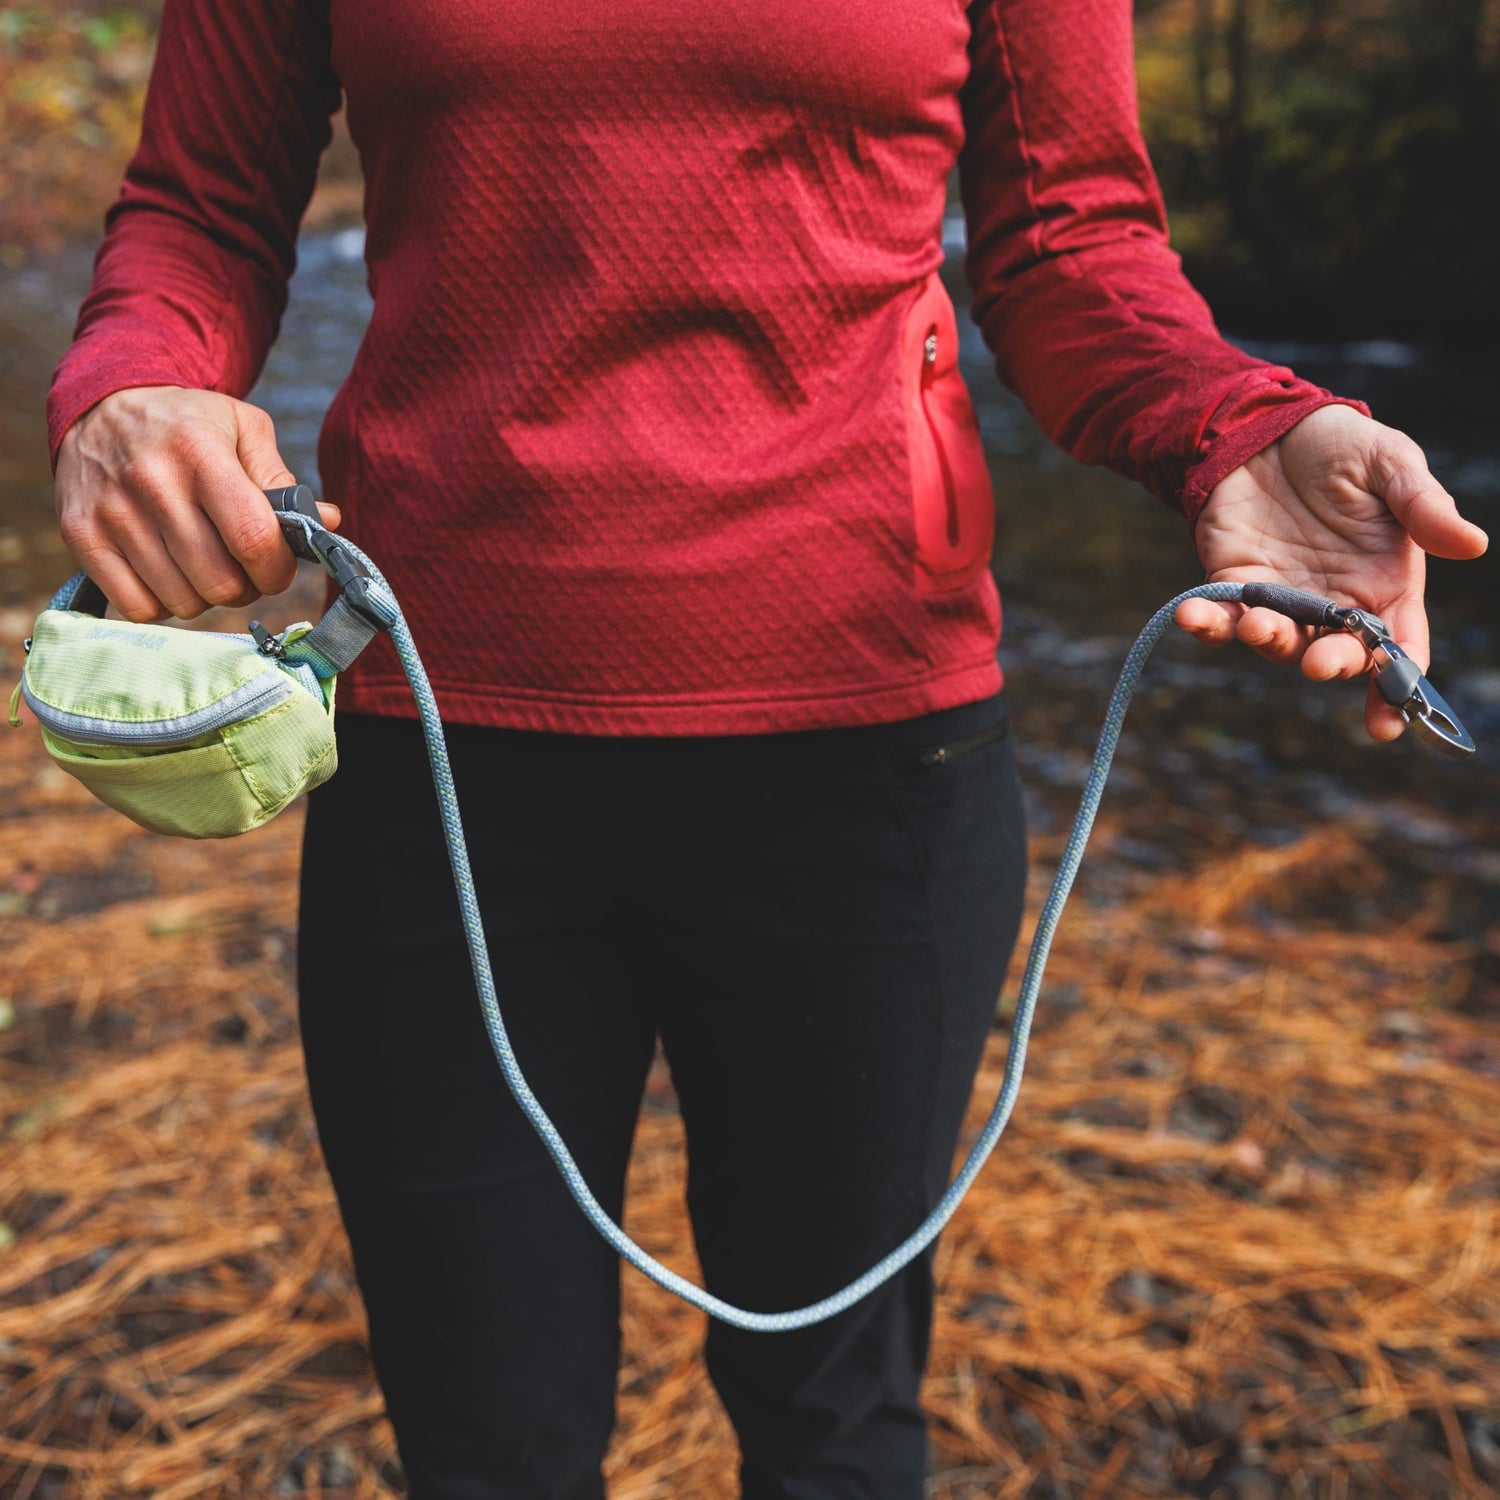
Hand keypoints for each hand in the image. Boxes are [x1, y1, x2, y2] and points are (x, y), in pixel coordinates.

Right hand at [54, 386, 340, 621]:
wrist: (101, 405)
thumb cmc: (188, 424)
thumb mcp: (242, 429)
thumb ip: (282, 480)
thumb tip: (329, 523)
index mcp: (200, 452)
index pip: (253, 538)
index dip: (277, 569)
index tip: (277, 566)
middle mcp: (151, 483)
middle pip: (221, 583)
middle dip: (246, 588)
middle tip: (242, 569)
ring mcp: (111, 512)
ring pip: (183, 602)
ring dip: (204, 597)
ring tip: (203, 566)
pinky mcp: (80, 536)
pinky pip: (137, 608)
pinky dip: (161, 604)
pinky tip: (168, 574)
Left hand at [1175, 404, 1487, 741]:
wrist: (1270, 426)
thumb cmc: (1341, 446)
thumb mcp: (1391, 463)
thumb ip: (1424, 506)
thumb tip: (1473, 545)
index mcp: (1386, 585)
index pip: (1399, 648)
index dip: (1397, 688)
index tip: (1389, 722)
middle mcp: (1335, 604)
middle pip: (1338, 656)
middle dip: (1331, 665)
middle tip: (1320, 663)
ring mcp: (1282, 599)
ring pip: (1279, 643)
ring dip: (1269, 642)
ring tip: (1259, 624)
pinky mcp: (1233, 585)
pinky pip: (1221, 618)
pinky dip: (1207, 624)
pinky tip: (1192, 617)